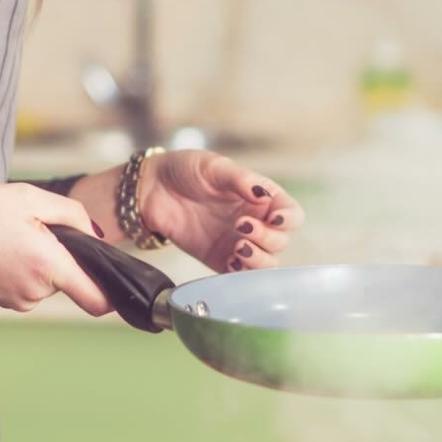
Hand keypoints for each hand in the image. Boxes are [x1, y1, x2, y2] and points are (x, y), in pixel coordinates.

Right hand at [0, 183, 112, 315]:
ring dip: (39, 259)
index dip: (113, 293)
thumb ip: (72, 214)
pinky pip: (26, 283)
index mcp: (48, 266)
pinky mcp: (1, 301)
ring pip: (47, 281)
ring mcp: (17, 301)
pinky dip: (21, 266)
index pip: (98, 300)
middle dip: (63, 256)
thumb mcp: (28, 197)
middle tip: (32, 227)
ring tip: (7, 234)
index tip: (116, 280)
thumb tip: (96, 235)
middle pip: (70, 280)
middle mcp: (35, 292)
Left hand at [137, 150, 305, 273]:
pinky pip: (239, 274)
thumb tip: (262, 193)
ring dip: (258, 259)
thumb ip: (240, 180)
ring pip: (266, 263)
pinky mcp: (219, 259)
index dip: (289, 219)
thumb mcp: (214, 166)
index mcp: (261, 197)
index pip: (291, 214)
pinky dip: (240, 273)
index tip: (275, 218)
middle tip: (241, 226)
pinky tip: (230, 261)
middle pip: (281, 242)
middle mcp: (255, 221)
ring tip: (238, 246)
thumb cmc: (185, 169)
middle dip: (268, 238)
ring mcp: (238, 242)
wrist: (151, 188)